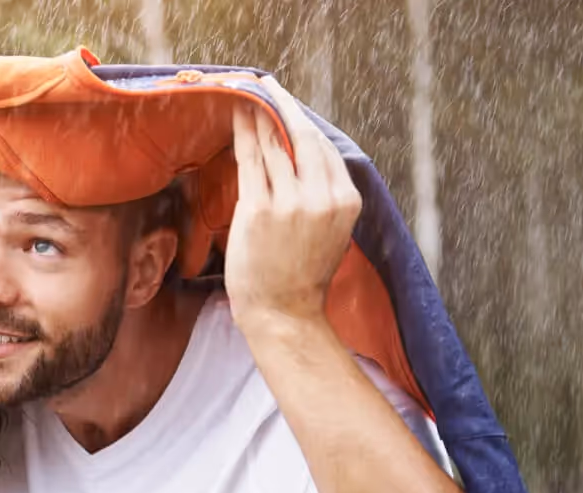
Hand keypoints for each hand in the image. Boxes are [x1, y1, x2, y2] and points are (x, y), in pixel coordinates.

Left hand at [224, 76, 362, 334]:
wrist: (284, 315)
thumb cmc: (302, 278)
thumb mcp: (331, 232)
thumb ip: (326, 197)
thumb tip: (308, 163)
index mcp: (346, 201)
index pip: (323, 148)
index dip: (303, 123)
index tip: (289, 107)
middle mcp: (322, 197)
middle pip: (301, 137)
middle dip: (283, 107)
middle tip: (269, 87)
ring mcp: (291, 203)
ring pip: (274, 145)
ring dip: (259, 116)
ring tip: (247, 98)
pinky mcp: (259, 210)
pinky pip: (251, 161)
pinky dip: (244, 135)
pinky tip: (237, 119)